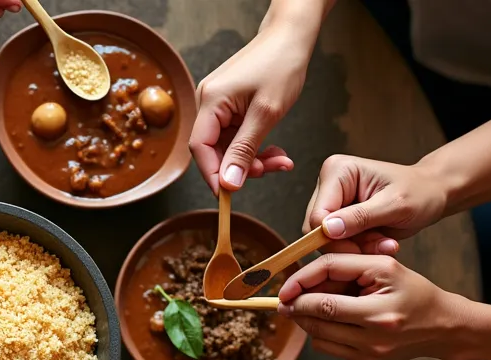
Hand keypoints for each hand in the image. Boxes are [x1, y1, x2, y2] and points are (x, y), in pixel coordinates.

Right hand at [189, 14, 312, 191]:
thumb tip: (228, 183)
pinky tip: (274, 150)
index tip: (231, 192)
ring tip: (280, 160)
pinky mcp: (231, 106)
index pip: (200, 148)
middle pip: (214, 149)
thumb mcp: (266, 113)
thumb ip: (244, 150)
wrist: (291, 35)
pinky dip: (255, 146)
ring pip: (228, 145)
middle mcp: (208, 102)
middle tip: (270, 170)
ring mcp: (219, 104)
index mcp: (210, 100)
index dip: (213, 173)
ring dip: (253, 158)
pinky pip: (237, 135)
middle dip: (241, 166)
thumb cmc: (281, 64)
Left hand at [276, 254, 471, 359]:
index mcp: (380, 310)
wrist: (443, 326)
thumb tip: (303, 282)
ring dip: (307, 319)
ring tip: (312, 304)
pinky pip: (327, 347)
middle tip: (285, 298)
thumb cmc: (415, 291)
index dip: (300, 291)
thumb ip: (343, 267)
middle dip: (296, 307)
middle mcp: (374, 335)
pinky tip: (331, 319)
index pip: (326, 299)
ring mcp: (369, 353)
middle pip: (318, 320)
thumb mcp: (385, 267)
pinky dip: (321, 332)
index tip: (284, 289)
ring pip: (318, 336)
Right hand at [303, 155, 450, 256]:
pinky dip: (359, 248)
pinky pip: (338, 242)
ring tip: (384, 243)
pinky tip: (380, 242)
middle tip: (379, 245)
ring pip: (327, 239)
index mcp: (337, 171)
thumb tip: (327, 229)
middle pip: (317, 229)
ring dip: (356, 248)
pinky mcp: (338, 217)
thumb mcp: (395, 205)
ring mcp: (333, 201)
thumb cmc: (420, 192)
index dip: (333, 239)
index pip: (317, 215)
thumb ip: (360, 217)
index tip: (361, 249)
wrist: (432, 194)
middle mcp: (329, 184)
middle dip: (348, 244)